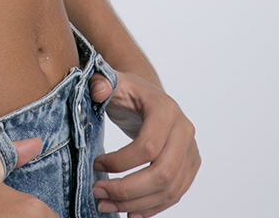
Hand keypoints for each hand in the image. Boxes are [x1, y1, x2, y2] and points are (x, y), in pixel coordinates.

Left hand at [88, 71, 199, 217]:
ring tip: (108, 204)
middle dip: (128, 190)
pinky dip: (153, 207)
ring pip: (170, 189)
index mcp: (165, 109)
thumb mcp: (114, 82)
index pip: (148, 146)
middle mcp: (184, 131)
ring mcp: (190, 151)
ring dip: (137, 203)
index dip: (120, 161)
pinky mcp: (190, 166)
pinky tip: (130, 212)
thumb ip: (101, 83)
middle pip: (162, 173)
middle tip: (99, 194)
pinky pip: (175, 194)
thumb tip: (98, 89)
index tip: (96, 164)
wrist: (148, 96)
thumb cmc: (129, 92)